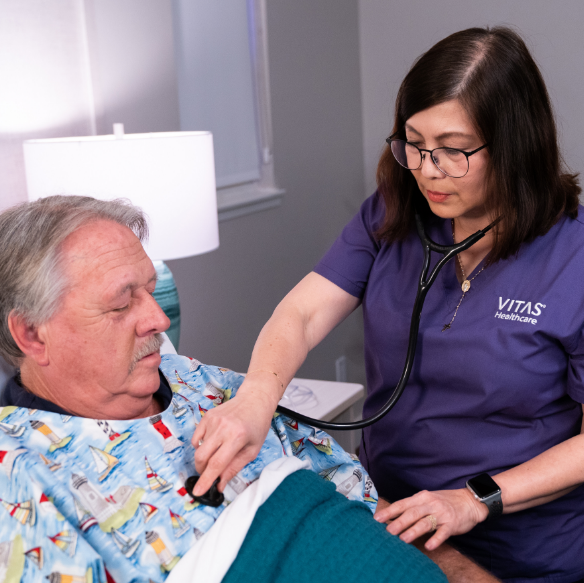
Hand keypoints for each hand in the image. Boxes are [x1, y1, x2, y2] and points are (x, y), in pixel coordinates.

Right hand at [191, 373, 279, 495]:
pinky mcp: (207, 416)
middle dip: (202, 471)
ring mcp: (213, 420)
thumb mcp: (252, 450)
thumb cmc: (257, 425)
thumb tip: (220, 484)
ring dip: (204, 458)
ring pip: (199, 448)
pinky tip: (213, 443)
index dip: (206, 480)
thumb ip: (234, 468)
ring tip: (218, 453)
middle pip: (201, 457)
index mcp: (237, 437)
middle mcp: (223, 428)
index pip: (216, 464)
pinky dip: (201, 445)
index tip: (198, 491)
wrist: (254, 400)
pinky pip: (196, 437)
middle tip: (209, 474)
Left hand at [374, 488, 488, 550]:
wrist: (469, 501)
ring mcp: (442, 513)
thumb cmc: (444, 502)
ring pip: (425, 522)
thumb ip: (413, 507)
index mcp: (421, 497)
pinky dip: (436, 539)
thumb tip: (393, 517)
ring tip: (403, 539)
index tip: (377, 519)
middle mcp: (430, 504)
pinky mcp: (452, 524)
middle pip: (412, 513)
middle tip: (387, 532)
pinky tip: (429, 546)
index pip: (402, 504)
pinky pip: (443, 532)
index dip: (390, 511)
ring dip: (414, 531)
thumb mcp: (427, 500)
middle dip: (399, 522)